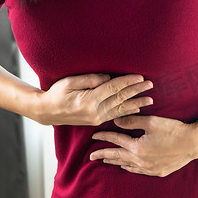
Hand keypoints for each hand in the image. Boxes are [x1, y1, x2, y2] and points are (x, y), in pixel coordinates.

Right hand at [36, 74, 152, 125]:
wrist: (47, 111)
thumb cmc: (56, 93)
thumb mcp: (70, 82)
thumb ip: (90, 79)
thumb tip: (108, 78)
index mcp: (89, 100)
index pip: (113, 89)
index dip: (127, 82)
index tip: (140, 76)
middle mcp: (95, 111)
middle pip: (120, 99)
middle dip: (136, 91)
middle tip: (150, 85)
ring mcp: (97, 118)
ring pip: (121, 109)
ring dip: (137, 103)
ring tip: (150, 99)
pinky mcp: (97, 120)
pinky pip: (116, 115)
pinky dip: (128, 111)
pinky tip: (137, 108)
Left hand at [89, 115, 197, 176]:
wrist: (193, 143)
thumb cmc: (173, 130)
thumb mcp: (151, 122)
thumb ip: (132, 121)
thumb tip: (116, 120)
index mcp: (137, 147)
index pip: (116, 141)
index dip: (104, 137)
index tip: (94, 136)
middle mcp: (141, 160)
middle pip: (117, 156)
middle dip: (103, 155)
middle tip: (91, 157)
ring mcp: (149, 168)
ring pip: (127, 165)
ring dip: (115, 162)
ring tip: (106, 160)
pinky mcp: (158, 171)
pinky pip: (139, 171)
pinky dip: (130, 168)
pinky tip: (126, 166)